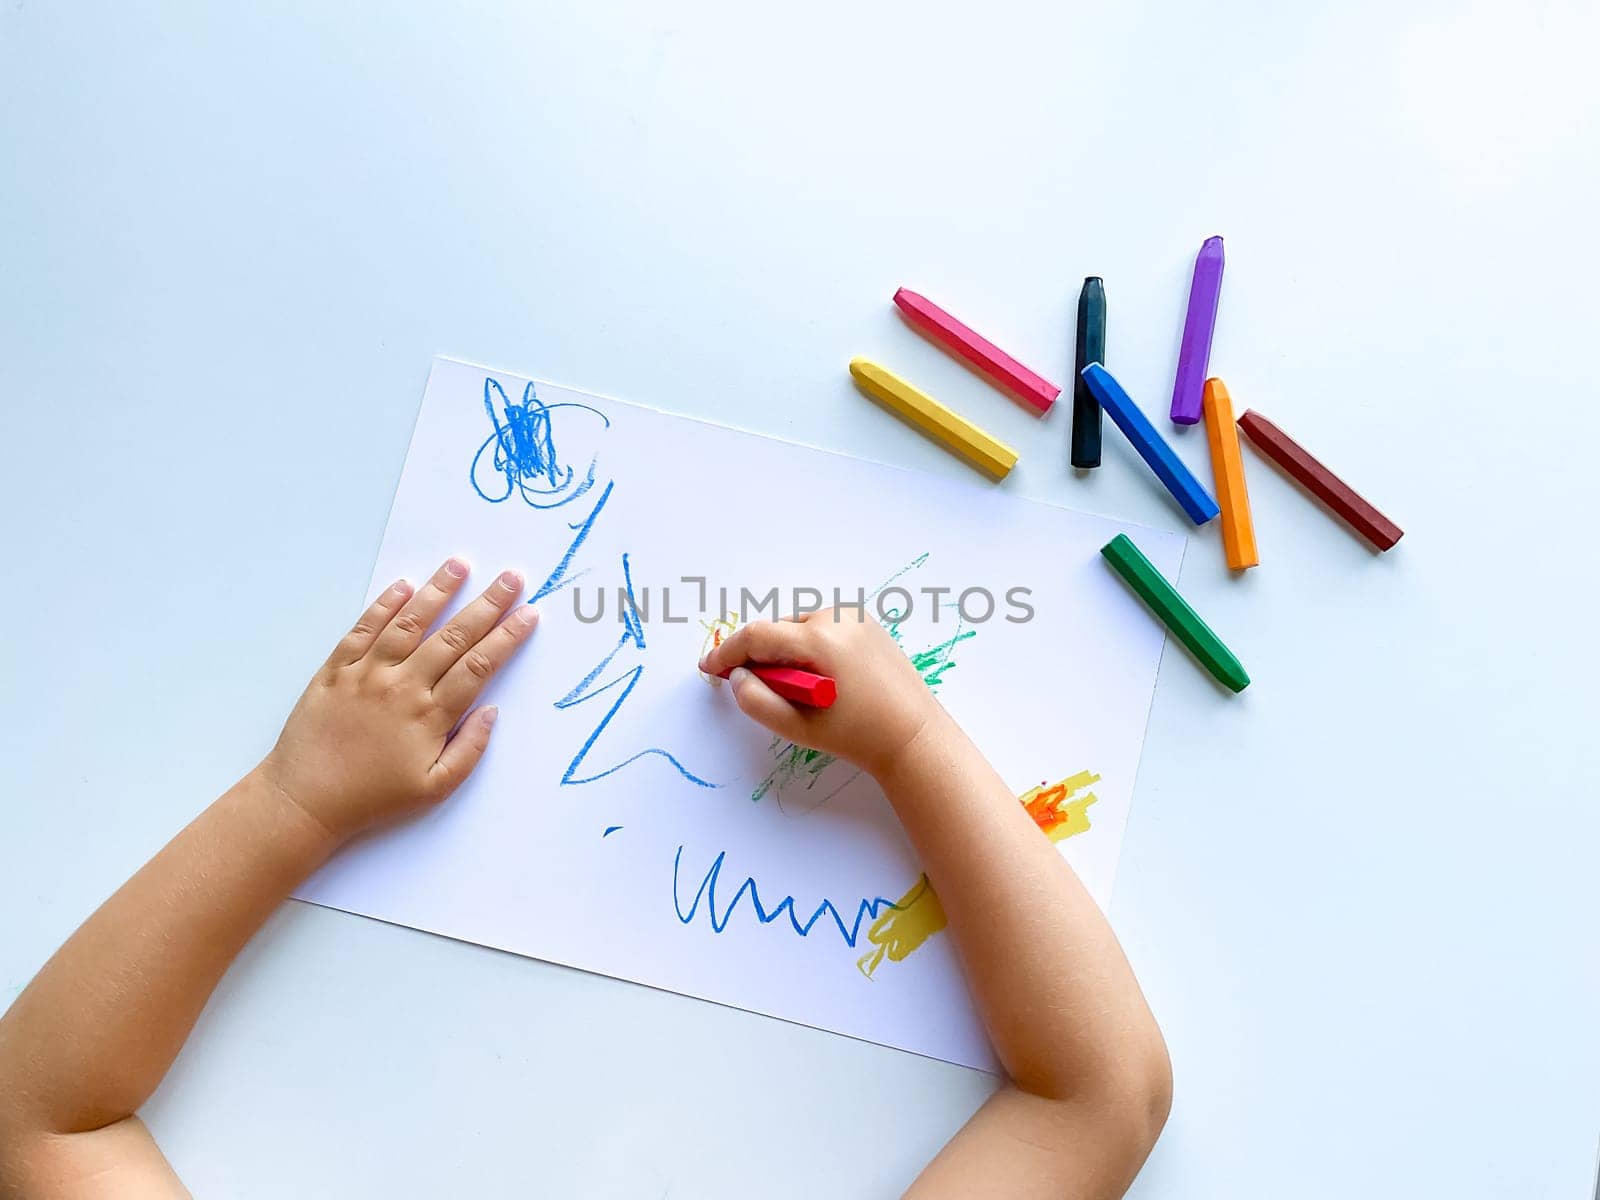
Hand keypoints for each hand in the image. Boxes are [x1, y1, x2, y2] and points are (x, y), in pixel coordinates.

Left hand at [259, 558, 538, 842]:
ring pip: (408, 623)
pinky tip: (403, 586)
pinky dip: (383, 606)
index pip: (478, 667)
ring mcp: (366, 674)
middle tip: (511, 578)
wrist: (304, 801)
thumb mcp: (433, 789)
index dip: (507, 637)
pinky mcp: (335, 670)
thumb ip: (469, 750)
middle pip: (452, 637)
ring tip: (460, 564)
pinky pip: (362, 630)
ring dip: (437, 591)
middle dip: (487, 604)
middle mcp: (401, 686)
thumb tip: (492, 711)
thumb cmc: (372, 799)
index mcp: (429, 716)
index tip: (528, 613)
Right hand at [698, 608, 945, 777]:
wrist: (914, 736)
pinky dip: (810, 646)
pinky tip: (819, 677)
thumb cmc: (858, 736)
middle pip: (778, 628)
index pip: (758, 635)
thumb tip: (737, 677)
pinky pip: (823, 628)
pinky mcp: (868, 624)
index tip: (710, 667)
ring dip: (786, 650)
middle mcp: (838, 617)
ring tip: (796, 687)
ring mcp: (856, 617)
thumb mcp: (799, 728)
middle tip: (756, 687)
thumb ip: (757, 702)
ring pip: (799, 626)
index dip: (728, 651)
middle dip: (760, 654)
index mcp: (820, 639)